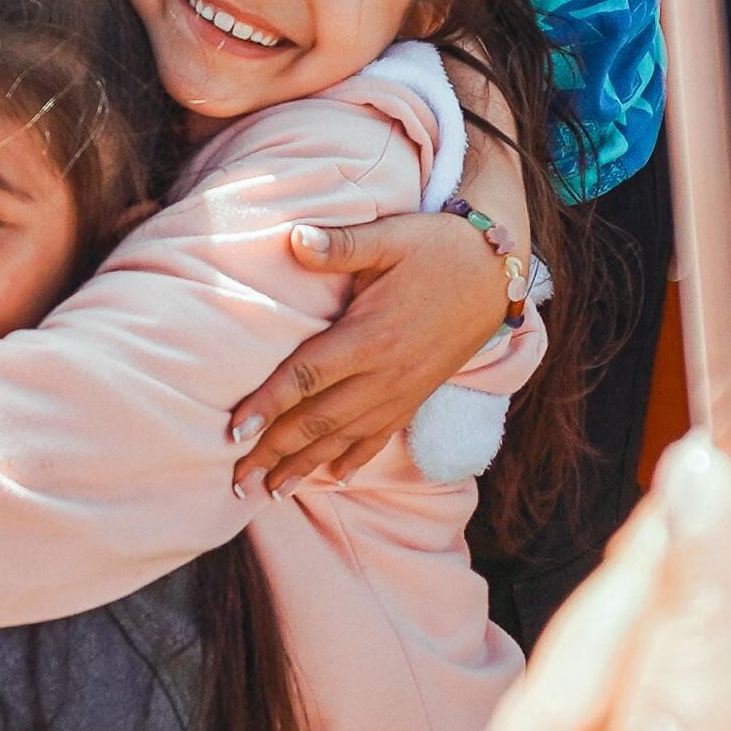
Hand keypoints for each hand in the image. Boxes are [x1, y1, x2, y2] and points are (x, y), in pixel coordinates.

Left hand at [228, 209, 505, 494]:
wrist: (496, 272)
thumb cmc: (437, 248)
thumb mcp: (390, 238)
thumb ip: (341, 244)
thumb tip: (294, 238)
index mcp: (369, 337)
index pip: (306, 378)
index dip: (268, 405)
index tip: (234, 432)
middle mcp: (384, 375)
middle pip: (318, 421)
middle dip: (274, 452)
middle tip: (237, 480)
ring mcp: (401, 391)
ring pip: (345, 439)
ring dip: (305, 466)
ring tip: (270, 492)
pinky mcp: (416, 396)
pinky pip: (380, 437)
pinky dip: (353, 460)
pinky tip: (333, 478)